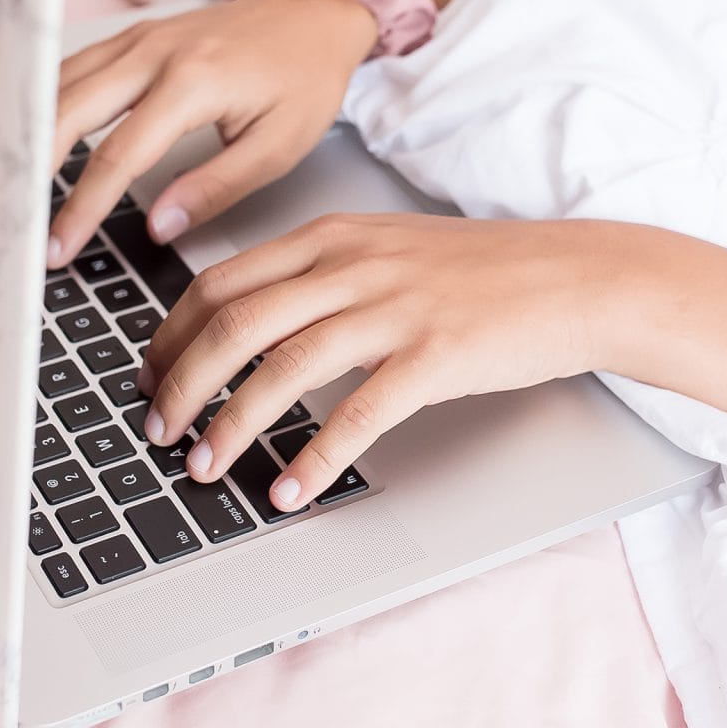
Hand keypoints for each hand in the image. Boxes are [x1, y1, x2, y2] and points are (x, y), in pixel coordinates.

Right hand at [48, 0, 377, 266]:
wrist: (317, 16)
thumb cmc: (306, 79)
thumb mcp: (278, 146)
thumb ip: (216, 188)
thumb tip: (160, 226)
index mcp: (193, 82)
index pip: (120, 156)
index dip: (83, 208)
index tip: (60, 246)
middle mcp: (156, 52)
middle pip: (68, 109)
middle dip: (35, 170)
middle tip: (22, 222)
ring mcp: (142, 37)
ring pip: (63, 81)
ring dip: (34, 132)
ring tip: (17, 185)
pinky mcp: (139, 35)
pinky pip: (78, 66)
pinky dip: (51, 99)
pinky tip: (40, 132)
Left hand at [137, 214, 627, 509]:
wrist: (573, 277)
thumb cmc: (485, 270)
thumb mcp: (391, 247)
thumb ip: (326, 273)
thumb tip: (264, 323)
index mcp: (335, 239)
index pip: (223, 282)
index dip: (171, 336)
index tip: (152, 376)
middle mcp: (354, 266)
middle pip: (235, 324)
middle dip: (182, 384)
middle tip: (159, 430)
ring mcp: (394, 309)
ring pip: (282, 368)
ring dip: (232, 425)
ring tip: (206, 468)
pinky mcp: (434, 356)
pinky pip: (357, 414)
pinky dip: (314, 457)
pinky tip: (290, 488)